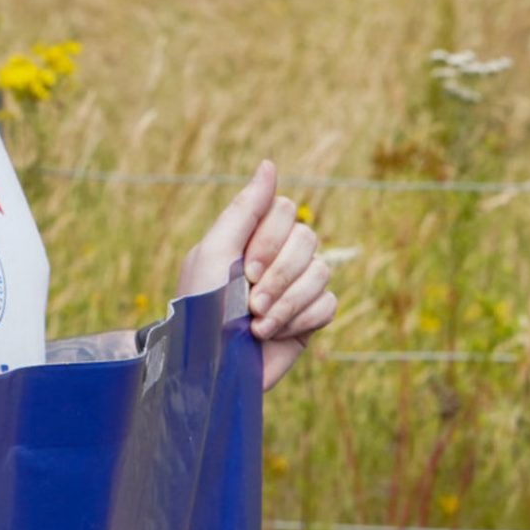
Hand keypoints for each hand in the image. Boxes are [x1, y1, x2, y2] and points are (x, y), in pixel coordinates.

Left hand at [177, 160, 338, 390]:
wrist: (207, 365)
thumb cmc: (201, 305)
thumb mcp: (215, 252)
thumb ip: (244, 210)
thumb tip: (269, 165)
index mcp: (250, 236)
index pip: (285, 210)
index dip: (270, 239)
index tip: (244, 268)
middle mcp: (277, 256)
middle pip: (308, 238)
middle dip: (279, 274)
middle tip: (250, 300)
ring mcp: (296, 286)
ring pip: (321, 272)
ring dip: (287, 301)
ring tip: (256, 321)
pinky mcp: (310, 318)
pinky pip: (328, 304)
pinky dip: (300, 319)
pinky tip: (272, 333)